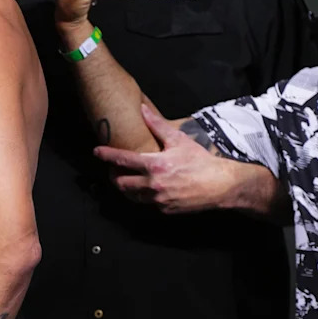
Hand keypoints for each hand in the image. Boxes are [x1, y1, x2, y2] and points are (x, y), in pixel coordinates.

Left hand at [93, 103, 232, 212]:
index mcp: (154, 165)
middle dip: (114, 176)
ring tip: (128, 179)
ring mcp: (158, 199)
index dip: (106, 155)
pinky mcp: (164, 210)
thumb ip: (157, 126)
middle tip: (114, 170)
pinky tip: (149, 188)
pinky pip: (147, 203)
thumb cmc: (200, 161)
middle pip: (120, 183)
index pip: (122, 160)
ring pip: (131, 196)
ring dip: (126, 188)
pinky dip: (144, 196)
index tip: (96, 152)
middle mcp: (153, 184)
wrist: (221, 185)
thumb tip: (143, 109)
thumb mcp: (179, 141)